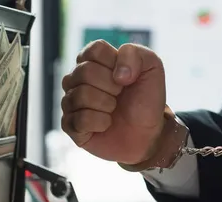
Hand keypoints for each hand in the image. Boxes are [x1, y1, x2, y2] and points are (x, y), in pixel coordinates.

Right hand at [61, 40, 166, 164]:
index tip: (125, 77)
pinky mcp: (70, 125)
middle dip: (112, 87)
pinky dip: (100, 123)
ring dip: (107, 105)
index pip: (94, 50)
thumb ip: (134, 54)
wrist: (147, 133)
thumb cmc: (146, 99)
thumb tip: (118, 74)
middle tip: (120, 96)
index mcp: (93, 60)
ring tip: (113, 110)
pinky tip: (106, 124)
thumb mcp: (151, 68)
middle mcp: (77, 78)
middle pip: (85, 71)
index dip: (114, 64)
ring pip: (80, 95)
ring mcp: (71, 101)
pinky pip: (80, 120)